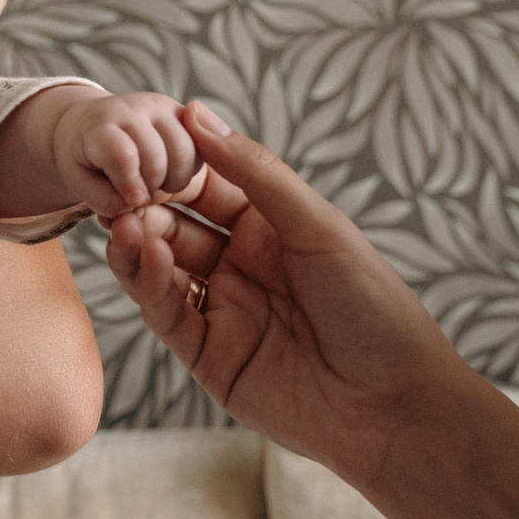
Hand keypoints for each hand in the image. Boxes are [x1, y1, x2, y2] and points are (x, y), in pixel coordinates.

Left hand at [53, 90, 203, 217]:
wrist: (92, 124)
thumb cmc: (85, 159)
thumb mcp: (80, 184)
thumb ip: (105, 200)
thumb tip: (138, 201)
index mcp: (99, 125)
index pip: (122, 154)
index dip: (130, 184)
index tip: (133, 201)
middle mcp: (132, 108)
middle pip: (157, 159)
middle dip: (151, 188)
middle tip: (140, 194)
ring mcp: (160, 107)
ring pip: (185, 153)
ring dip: (174, 181)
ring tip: (155, 185)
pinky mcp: (183, 111)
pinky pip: (200, 148)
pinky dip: (190, 169)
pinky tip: (170, 173)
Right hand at [105, 103, 474, 487]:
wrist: (394, 404)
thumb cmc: (373, 307)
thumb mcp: (317, 226)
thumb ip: (254, 173)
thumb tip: (197, 114)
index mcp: (271, 229)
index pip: (208, 186)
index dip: (178, 166)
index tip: (146, 140)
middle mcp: (241, 266)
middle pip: (177, 225)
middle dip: (148, 205)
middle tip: (124, 188)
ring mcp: (222, 311)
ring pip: (162, 268)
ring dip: (140, 243)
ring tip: (125, 223)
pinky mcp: (208, 357)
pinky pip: (166, 314)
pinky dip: (147, 283)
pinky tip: (142, 255)